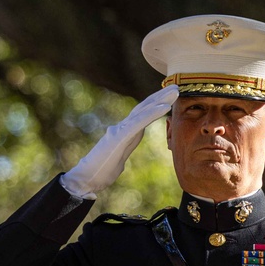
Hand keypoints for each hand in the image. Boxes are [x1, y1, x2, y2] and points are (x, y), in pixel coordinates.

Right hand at [60, 85, 178, 198]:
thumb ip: (127, 144)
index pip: (142, 114)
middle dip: (160, 96)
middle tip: (177, 88)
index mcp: (126, 132)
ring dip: (160, 100)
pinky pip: (139, 122)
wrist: (86, 178)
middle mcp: (123, 127)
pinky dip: (152, 113)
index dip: (156, 104)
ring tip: (175, 92)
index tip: (170, 97)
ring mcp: (120, 130)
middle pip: (144, 107)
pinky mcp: (119, 137)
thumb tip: (131, 140)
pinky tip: (164, 107)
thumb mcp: (120, 155)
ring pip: (143, 110)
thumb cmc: (102, 169)